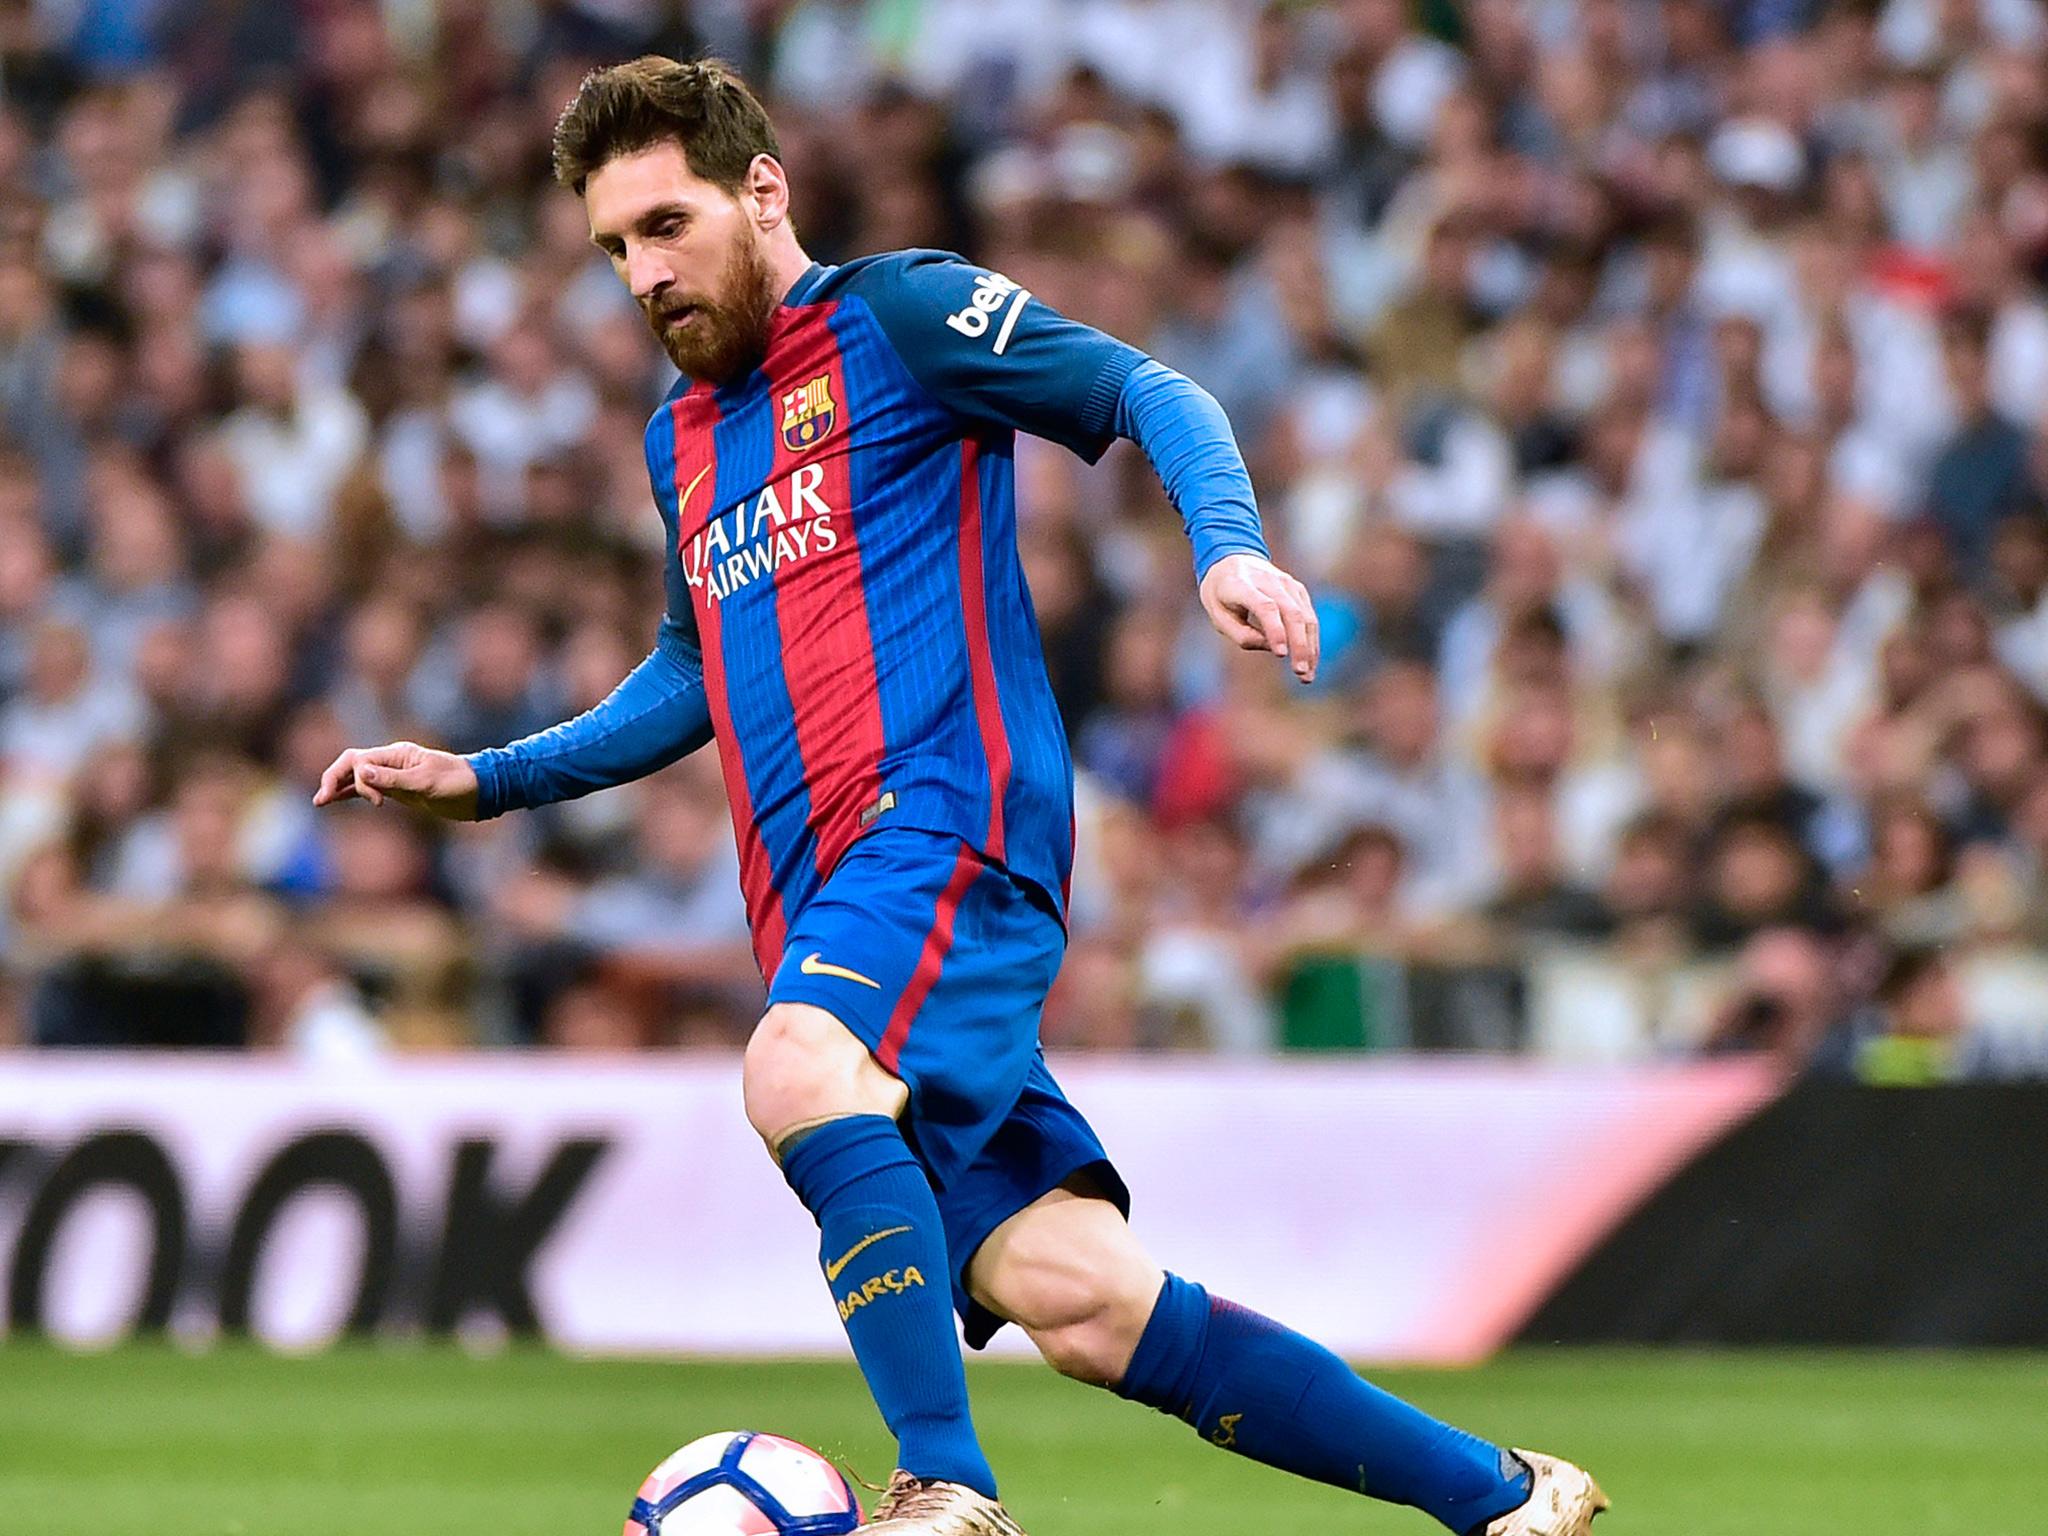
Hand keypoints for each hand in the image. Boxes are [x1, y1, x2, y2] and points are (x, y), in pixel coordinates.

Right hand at [313, 740, 479, 820]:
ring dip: (339, 787)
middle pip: (352, 764)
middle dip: (334, 779)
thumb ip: (393, 779)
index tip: (377, 802)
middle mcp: (392, 762)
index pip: (360, 760)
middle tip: (321, 799)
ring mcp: (393, 775)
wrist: (479, 791)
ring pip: (357, 776)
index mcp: (397, 754)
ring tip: (320, 802)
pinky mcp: (398, 789)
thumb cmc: (457, 783)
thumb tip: (361, 771)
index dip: (355, 780)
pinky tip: (338, 800)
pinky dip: (352, 793)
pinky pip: (369, 788)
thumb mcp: (426, 782)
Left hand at [1198, 552, 1319, 683]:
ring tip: (1307, 675)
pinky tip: (1310, 660)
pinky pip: (1309, 616)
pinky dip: (1311, 640)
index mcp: (1241, 584)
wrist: (1232, 557)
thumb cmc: (1221, 592)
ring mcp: (1287, 583)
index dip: (1275, 630)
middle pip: (1291, 613)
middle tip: (1301, 673)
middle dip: (1299, 645)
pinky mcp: (1297, 589)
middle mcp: (1268, 581)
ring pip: (1305, 616)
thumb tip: (1271, 647)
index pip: (1265, 606)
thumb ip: (1240, 634)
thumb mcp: (1217, 614)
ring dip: (1310, 647)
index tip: (1281, 654)